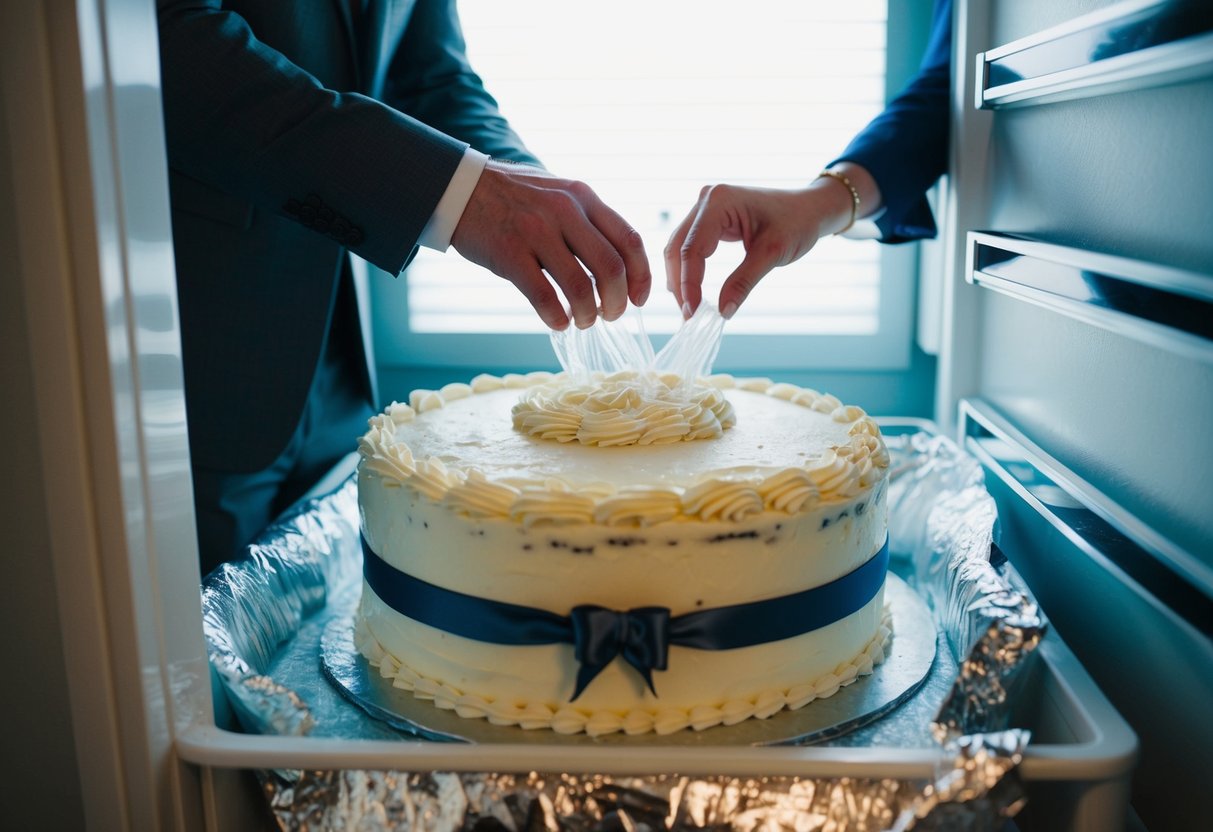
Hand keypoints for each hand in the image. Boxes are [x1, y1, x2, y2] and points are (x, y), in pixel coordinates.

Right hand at [451, 160, 650, 329]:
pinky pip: (544, 296)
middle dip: (617, 302)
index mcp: (583, 197)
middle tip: (610, 315)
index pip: (629, 240)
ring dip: (587, 315)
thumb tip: (619, 268)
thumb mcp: (559, 194)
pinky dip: (556, 318)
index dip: (641, 277)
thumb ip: (588, 222)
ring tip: (582, 321)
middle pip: (611, 268)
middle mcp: (564, 211)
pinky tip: (557, 322)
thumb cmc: (515, 198)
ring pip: (580, 287)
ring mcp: (536, 232)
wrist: (462, 187)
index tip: (638, 300)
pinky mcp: (509, 253)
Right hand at [664, 164, 879, 318]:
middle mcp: (705, 200)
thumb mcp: (772, 254)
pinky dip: (689, 270)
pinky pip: (690, 246)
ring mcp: (705, 208)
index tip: (694, 313)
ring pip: (679, 248)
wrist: (809, 208)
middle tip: (690, 316)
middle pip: (678, 248)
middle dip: (681, 284)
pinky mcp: (709, 218)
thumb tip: (723, 312)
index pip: (692, 249)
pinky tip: (692, 292)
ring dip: (681, 279)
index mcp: (718, 202)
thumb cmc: (797, 223)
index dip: (689, 284)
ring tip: (691, 308)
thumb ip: (743, 282)